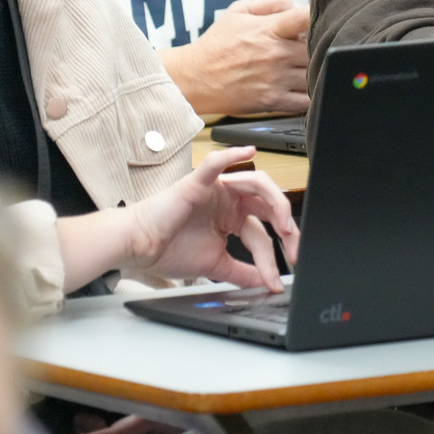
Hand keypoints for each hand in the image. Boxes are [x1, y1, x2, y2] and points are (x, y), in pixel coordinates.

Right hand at [55, 146, 299, 292]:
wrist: (139, 248)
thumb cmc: (169, 249)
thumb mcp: (215, 265)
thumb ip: (242, 272)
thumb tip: (266, 282)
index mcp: (232, 217)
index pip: (263, 233)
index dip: (274, 256)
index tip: (279, 279)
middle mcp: (228, 200)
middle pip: (268, 205)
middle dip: (286, 226)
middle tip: (295, 249)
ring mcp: (216, 189)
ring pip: (255, 183)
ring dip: (275, 201)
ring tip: (284, 225)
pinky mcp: (197, 182)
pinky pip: (215, 164)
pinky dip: (232, 155)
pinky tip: (249, 151)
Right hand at [161, 0, 310, 114]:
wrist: (194, 79)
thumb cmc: (217, 45)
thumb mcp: (237, 11)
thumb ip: (269, 2)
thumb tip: (295, 4)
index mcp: (268, 29)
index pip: (305, 16)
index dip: (319, 15)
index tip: (322, 17)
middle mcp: (276, 54)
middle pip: (317, 47)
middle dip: (319, 44)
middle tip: (309, 45)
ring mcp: (276, 79)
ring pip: (315, 73)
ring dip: (317, 68)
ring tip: (306, 65)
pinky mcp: (273, 101)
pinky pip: (306, 101)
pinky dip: (312, 94)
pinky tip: (307, 87)